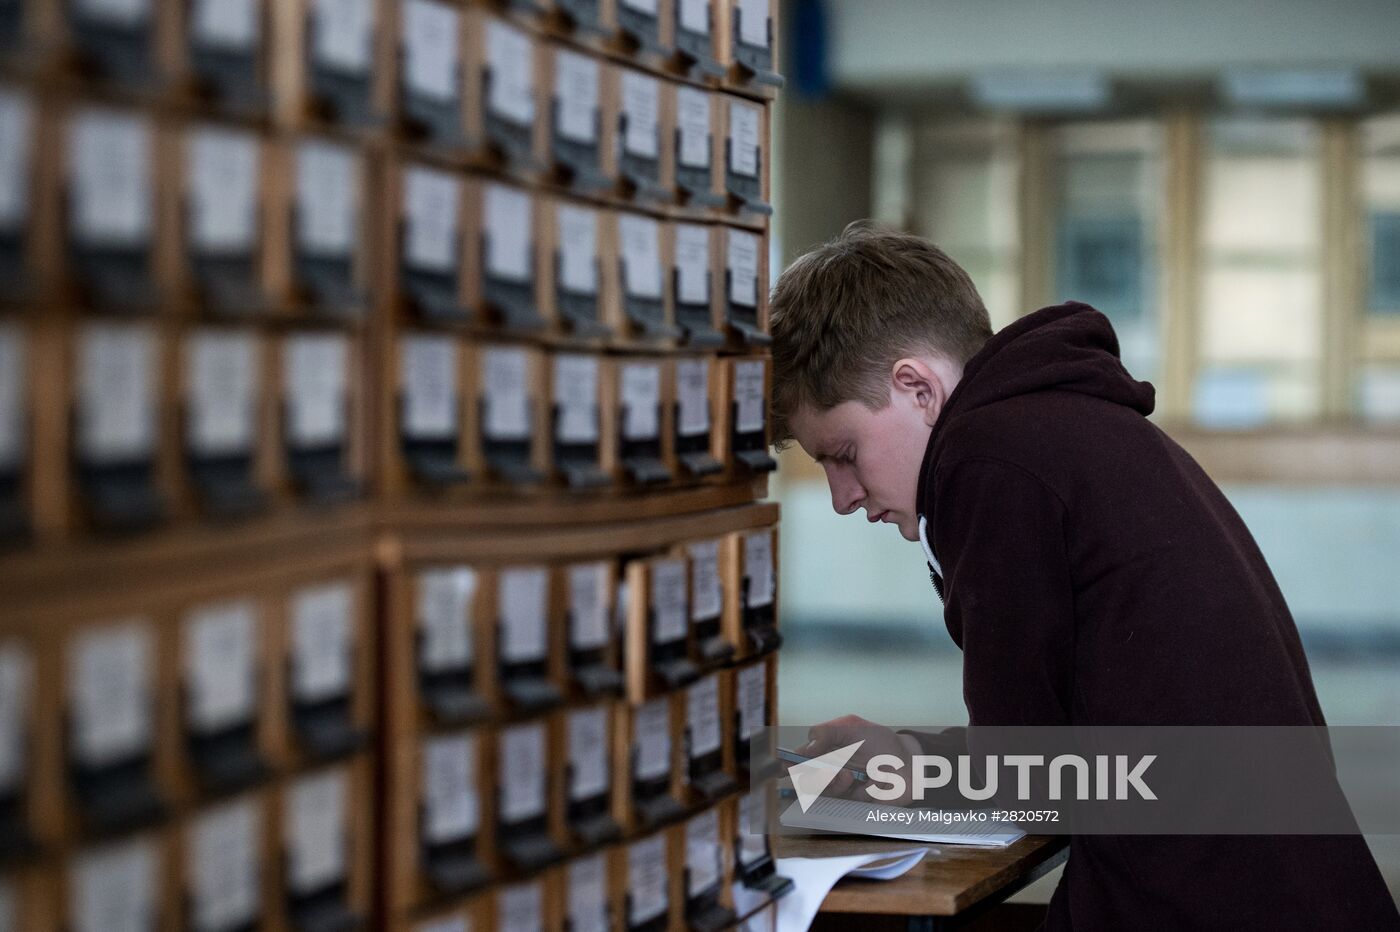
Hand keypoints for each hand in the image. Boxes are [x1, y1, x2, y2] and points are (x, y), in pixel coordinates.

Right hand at [795, 714, 920, 805]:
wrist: (910, 764)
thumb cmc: (881, 743)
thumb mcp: (854, 728)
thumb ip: (828, 732)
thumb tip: (806, 746)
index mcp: (824, 751)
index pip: (798, 758)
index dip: (787, 762)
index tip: (783, 764)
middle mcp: (827, 771)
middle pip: (803, 778)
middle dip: (807, 775)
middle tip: (818, 769)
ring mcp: (839, 789)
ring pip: (818, 792)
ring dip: (828, 783)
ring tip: (847, 775)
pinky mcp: (851, 804)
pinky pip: (839, 805)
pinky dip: (846, 793)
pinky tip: (859, 784)